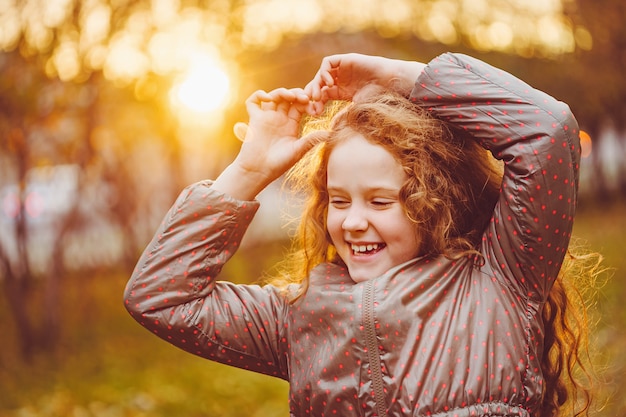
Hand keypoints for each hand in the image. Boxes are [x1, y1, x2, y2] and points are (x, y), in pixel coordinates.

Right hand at [212, 88, 316, 199]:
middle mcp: (279, 119)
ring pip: (273, 96)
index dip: (306, 102)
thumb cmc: (279, 164)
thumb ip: (312, 139)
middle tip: (304, 97)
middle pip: (287, 98)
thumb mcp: (298, 150)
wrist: (260, 171)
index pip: (299, 106)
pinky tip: (267, 98)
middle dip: (296, 93)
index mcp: (291, 124)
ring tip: (290, 96)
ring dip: (282, 92)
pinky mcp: (254, 119)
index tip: (313, 107)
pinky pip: (253, 102)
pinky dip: (259, 95)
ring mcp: (266, 118)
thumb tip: (332, 134)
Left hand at [304, 53, 425, 112]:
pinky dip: (324, 72)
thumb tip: (331, 126)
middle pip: (319, 84)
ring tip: (320, 96)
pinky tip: (330, 84)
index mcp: (342, 91)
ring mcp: (342, 69)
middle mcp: (340, 79)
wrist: (390, 82)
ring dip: (317, 84)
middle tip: (312, 103)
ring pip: (321, 73)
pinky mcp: (345, 60)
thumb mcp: (357, 109)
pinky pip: (328, 63)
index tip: (315, 113)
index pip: (322, 95)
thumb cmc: (378, 97)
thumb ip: (344, 115)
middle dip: (313, 93)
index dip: (316, 103)